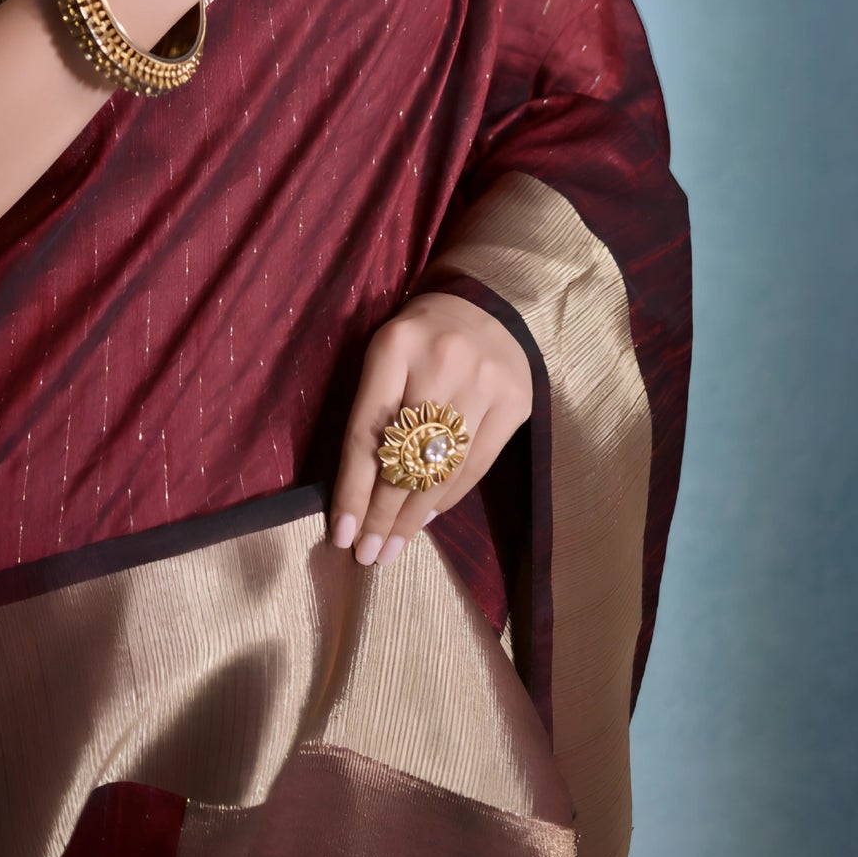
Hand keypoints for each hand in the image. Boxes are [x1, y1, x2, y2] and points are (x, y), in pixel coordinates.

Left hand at [330, 291, 533, 563]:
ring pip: (441, 471)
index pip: (366, 434)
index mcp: (394, 346)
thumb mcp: (384, 351)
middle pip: (405, 460)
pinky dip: (448, 497)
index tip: (341, 534)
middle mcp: (440, 364)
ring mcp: (484, 384)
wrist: (489, 301)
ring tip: (392, 549)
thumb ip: (371, 408)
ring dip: (413, 518)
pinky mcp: (515, 402)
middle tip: (367, 555)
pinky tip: (427, 517)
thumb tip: (358, 491)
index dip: (352, 490)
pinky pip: (476, 466)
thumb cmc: (420, 333)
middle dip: (382, 517)